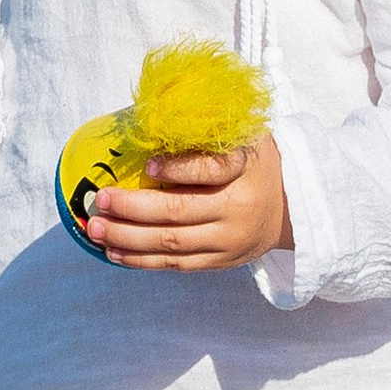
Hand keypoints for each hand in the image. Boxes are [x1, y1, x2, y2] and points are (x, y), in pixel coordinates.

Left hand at [88, 139, 290, 272]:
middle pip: (178, 213)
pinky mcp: (221, 261)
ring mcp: (229, 241)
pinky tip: (114, 253)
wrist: (294, 205)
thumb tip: (149, 124)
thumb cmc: (255, 163)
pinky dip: (142, 260)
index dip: (177, 170)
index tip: (148, 166)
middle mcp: (237, 210)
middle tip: (101, 200)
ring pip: (171, 244)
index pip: (210, 170)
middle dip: (132, 208)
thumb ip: (205, 134)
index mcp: (244, 171)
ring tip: (96, 230)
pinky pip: (177, 265)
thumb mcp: (243, 138)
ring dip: (128, 239)